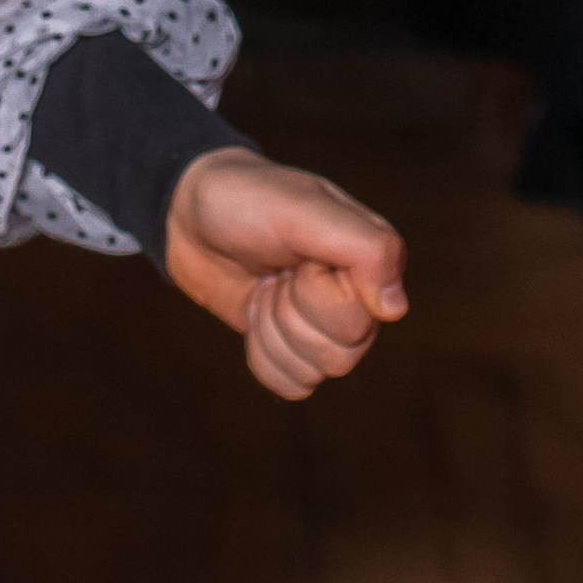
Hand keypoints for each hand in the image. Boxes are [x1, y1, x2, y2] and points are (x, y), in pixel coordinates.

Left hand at [165, 147, 408, 400]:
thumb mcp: (299, 207)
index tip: (298, 256)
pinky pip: (291, 384)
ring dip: (274, 331)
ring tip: (265, 284)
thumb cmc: (245, 198)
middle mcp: (358, 296)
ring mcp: (325, 324)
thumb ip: (360, 246)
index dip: (316, 294)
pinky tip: (256, 312)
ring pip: (317, 373)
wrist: (188, 212)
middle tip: (276, 270)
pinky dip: (263, 353)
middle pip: (341, 355)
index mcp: (371, 258)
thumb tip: (394, 308)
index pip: (360, 319)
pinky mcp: (293, 344)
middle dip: (290, 314)